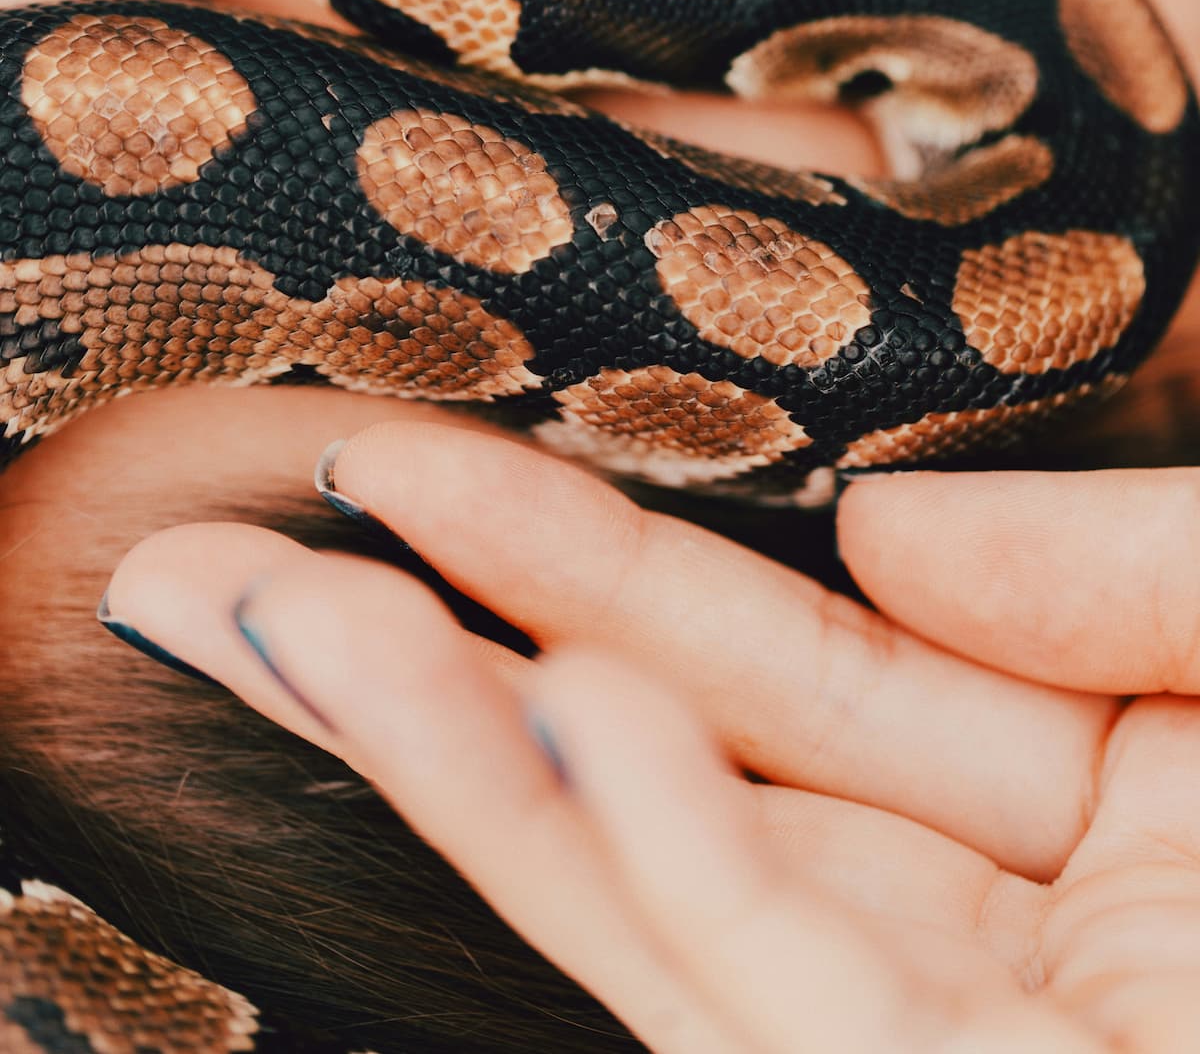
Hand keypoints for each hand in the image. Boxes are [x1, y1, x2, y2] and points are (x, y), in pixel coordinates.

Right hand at [98, 412, 1199, 1051]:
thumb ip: (1121, 567)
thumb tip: (876, 525)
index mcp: (1091, 812)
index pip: (786, 669)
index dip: (587, 559)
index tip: (409, 469)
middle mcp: (1016, 945)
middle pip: (674, 790)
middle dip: (436, 679)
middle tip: (228, 577)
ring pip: (680, 915)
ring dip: (477, 768)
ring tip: (296, 621)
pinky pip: (809, 1016)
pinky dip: (683, 874)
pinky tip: (571, 729)